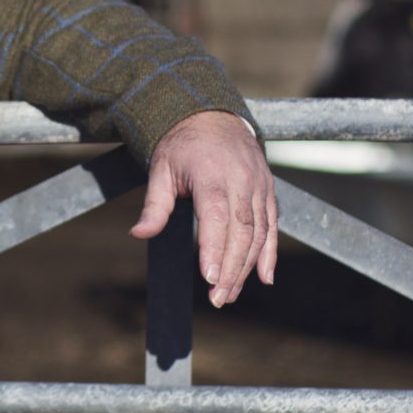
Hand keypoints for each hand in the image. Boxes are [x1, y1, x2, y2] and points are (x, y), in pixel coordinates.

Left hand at [131, 111, 276, 306]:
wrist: (213, 115)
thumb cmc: (182, 145)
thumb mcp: (161, 168)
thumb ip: (155, 204)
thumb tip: (139, 233)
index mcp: (213, 176)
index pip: (218, 218)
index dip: (216, 250)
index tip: (209, 277)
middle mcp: (241, 182)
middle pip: (242, 232)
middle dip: (232, 269)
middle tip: (218, 298)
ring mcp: (258, 186)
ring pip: (259, 233)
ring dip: (248, 267)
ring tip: (230, 294)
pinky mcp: (268, 190)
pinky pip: (272, 225)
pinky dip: (271, 253)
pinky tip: (265, 278)